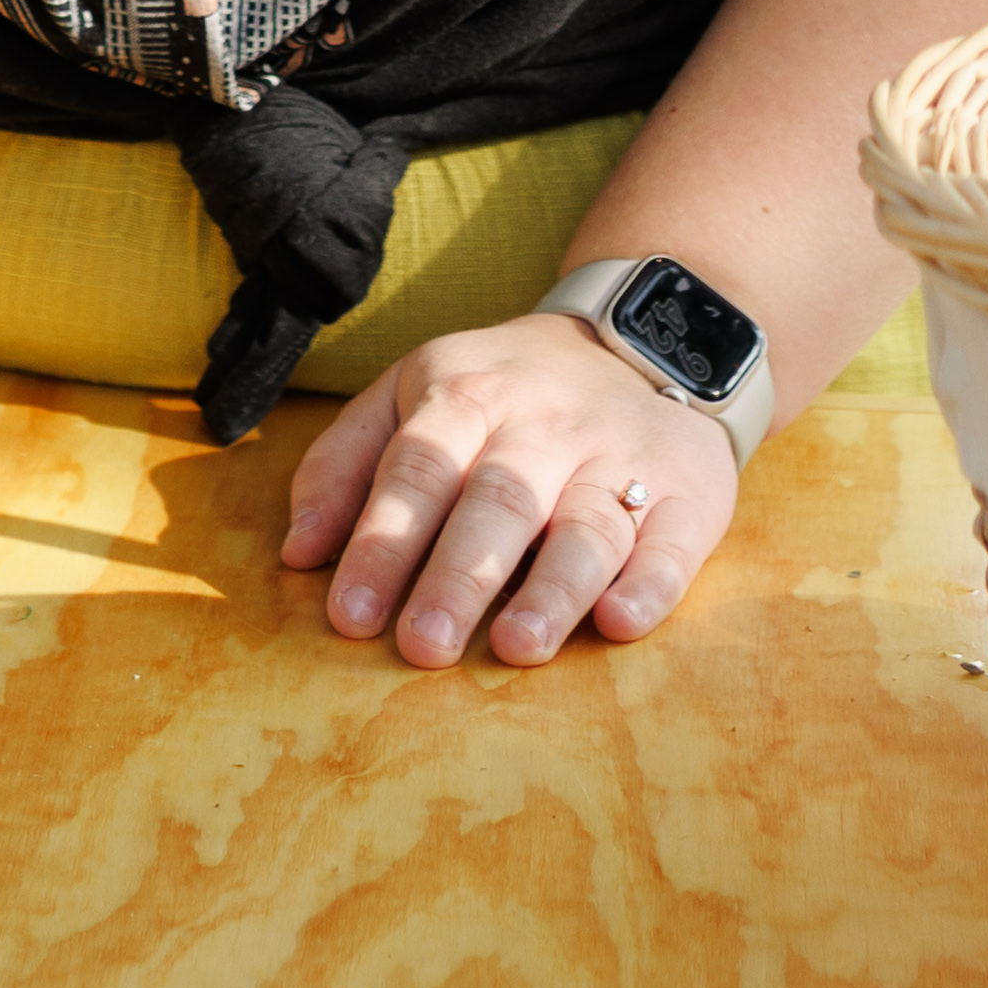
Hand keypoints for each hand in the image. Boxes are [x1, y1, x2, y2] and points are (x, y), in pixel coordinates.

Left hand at [281, 311, 740, 669]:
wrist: (646, 340)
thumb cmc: (503, 393)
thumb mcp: (410, 393)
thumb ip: (345, 464)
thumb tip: (298, 554)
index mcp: (463, 396)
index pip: (415, 469)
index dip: (381, 541)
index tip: (349, 615)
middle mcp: (542, 426)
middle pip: (497, 500)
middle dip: (457, 575)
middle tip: (422, 646)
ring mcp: (620, 459)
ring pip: (585, 525)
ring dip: (552, 589)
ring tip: (517, 646)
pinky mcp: (689, 494)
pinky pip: (672, 542)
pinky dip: (650, 583)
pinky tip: (621, 620)